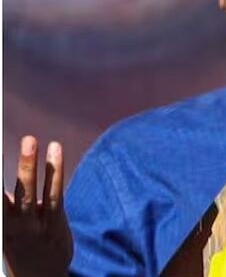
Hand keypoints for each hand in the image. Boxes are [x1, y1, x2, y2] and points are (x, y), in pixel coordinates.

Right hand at [4, 136, 72, 276]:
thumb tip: (5, 189)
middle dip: (12, 167)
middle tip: (18, 142)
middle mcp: (10, 225)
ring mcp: (33, 225)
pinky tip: (55, 152)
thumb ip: (4, 207)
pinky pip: (54, 194)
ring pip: (30, 192)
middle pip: (7, 194)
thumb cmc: (21, 250)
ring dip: (29, 164)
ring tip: (29, 140)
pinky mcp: (53, 222)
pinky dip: (54, 172)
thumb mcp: (5, 231)